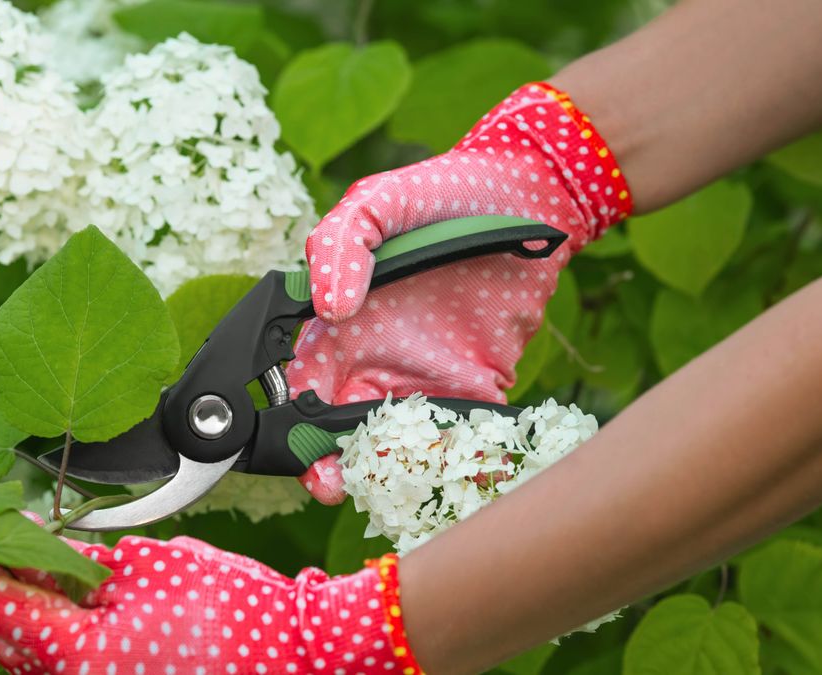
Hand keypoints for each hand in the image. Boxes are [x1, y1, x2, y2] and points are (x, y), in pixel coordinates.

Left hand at [0, 527, 419, 674]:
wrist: (295, 654)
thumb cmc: (235, 612)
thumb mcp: (157, 567)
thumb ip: (92, 563)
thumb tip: (48, 553)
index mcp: (80, 652)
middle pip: (1, 633)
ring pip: (24, 653)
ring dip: (6, 606)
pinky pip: (57, 663)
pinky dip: (41, 628)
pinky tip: (39, 595)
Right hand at [289, 82, 632, 503]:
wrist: (530, 195)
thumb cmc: (441, 193)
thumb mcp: (374, 203)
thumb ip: (337, 247)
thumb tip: (329, 309)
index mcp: (338, 325)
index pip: (301, 386)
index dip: (292, 421)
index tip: (297, 446)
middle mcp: (374, 360)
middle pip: (340, 429)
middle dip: (330, 464)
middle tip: (333, 483)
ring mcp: (425, 377)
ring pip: (394, 443)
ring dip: (385, 470)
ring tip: (385, 483)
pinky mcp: (477, 388)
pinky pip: (459, 436)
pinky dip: (452, 459)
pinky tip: (448, 471)